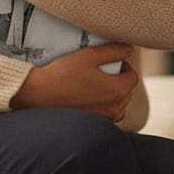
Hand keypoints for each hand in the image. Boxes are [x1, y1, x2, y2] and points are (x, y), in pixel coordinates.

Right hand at [10, 43, 138, 121]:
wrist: (40, 94)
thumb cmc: (63, 75)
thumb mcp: (89, 56)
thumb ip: (112, 51)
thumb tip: (129, 49)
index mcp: (117, 90)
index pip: (132, 77)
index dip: (124, 66)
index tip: (112, 61)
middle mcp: (114, 108)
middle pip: (126, 91)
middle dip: (119, 79)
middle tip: (102, 70)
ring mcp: (104, 119)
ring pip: (118, 105)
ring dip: (112, 94)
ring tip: (96, 84)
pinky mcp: (93, 124)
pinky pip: (107, 114)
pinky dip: (103, 105)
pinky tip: (88, 96)